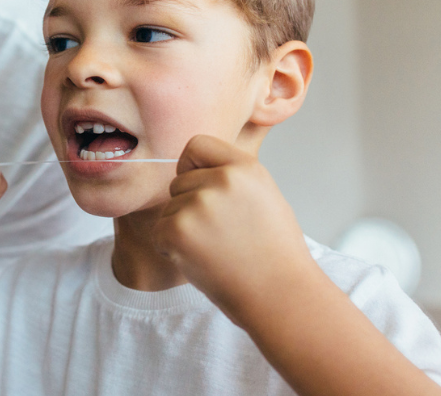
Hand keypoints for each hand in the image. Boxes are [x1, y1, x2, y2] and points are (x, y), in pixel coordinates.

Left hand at [152, 135, 315, 323]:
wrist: (280, 295)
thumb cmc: (274, 251)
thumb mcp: (264, 195)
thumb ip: (231, 175)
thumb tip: (193, 166)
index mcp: (245, 167)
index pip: (197, 145)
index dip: (194, 167)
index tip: (204, 188)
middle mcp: (221, 180)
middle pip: (179, 181)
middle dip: (190, 205)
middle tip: (221, 234)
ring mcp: (198, 205)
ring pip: (169, 208)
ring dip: (183, 229)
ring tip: (217, 249)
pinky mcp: (178, 231)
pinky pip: (159, 232)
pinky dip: (172, 248)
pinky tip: (202, 260)